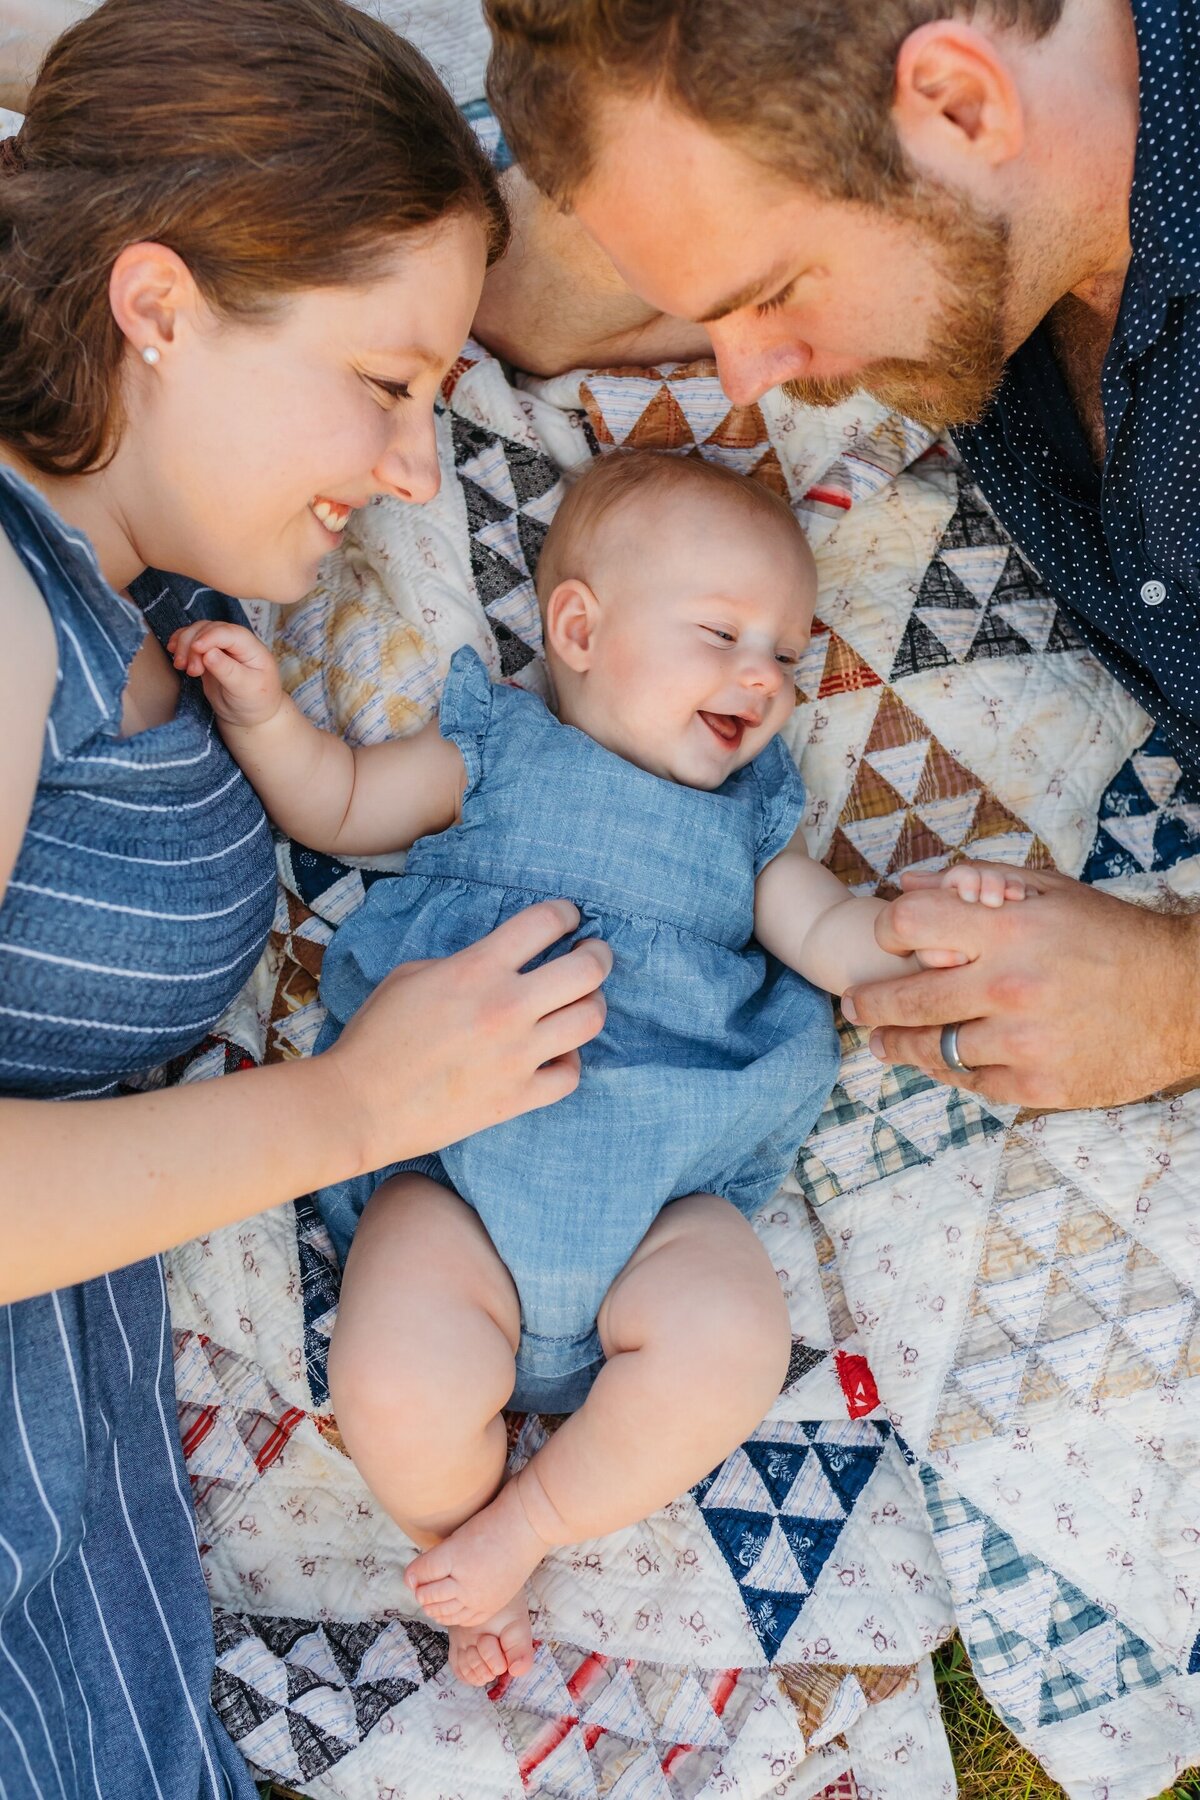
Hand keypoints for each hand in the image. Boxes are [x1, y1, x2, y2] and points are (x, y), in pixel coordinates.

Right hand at [167, 621, 283, 728]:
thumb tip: (208, 653)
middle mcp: (236, 642)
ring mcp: (221, 646)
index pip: (229, 633)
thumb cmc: (254, 702)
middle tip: (190, 670)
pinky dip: (181, 644)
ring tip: (181, 666)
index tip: (196, 649)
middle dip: (193, 644)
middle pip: (209, 629)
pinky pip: (191, 641)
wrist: (249, 715)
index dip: (210, 637)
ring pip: (197, 632)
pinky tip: (174, 653)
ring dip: (184, 645)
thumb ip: (227, 670)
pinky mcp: (208, 654)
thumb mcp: (245, 689)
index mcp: (252, 648)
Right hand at [322, 899, 611, 1170]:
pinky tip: (556, 1053)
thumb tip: (499, 965)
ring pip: (590, 1020)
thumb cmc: (376, 1037)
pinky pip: (570, 1075)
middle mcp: (506, 1008)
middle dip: (598, 955)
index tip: (569, 917)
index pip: (545, 923)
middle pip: (587, 970)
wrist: (359, 1105)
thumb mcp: (411, 975)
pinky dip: (569, 1061)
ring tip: (582, 1001)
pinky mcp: (517, 1098)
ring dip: (593, 1004)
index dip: (565, 913)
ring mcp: (517, 1056)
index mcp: (476, 969)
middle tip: (592, 954)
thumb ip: (464, 963)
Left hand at [849, 867, 1199, 1108]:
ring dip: (902, 1045)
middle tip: (853, 1007)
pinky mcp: (1039, 1087)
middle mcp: (1010, 988)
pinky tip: (943, 1060)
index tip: (884, 942)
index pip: (908, 926)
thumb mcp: (1049, 891)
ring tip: (885, 1041)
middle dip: (869, 1004)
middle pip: (906, 1000)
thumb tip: (906, 883)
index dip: (888, 932)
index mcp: (1009, 930)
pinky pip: (973, 1082)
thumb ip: (973, 882)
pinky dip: (954, 1070)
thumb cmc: (1111, 937)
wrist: (1183, 1000)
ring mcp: (1024, 1043)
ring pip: (934, 1049)